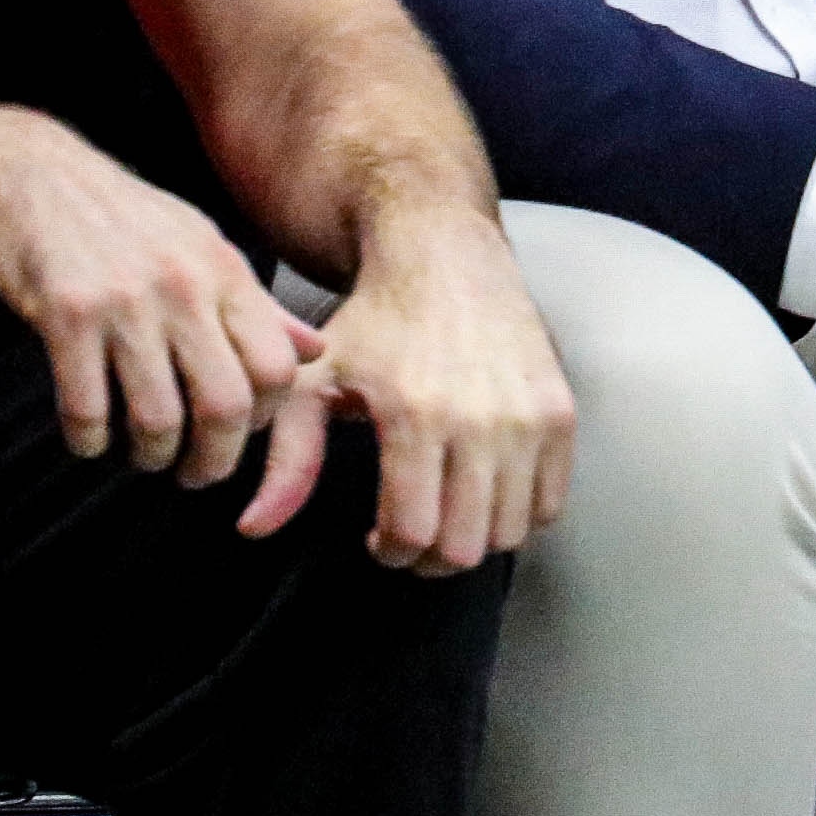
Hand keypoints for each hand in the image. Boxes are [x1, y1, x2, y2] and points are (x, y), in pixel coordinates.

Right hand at [0, 110, 311, 487]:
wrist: (32, 174)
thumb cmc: (123, 219)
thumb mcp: (202, 246)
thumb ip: (257, 306)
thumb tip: (313, 351)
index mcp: (225, 271)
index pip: (276, 368)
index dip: (263, 419)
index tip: (238, 433)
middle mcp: (183, 286)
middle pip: (225, 405)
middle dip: (212, 460)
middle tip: (193, 473)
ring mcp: (124, 301)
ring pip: (157, 418)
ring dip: (149, 456)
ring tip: (142, 455)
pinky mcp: (65, 315)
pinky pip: (87, 409)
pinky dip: (90, 441)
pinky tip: (90, 438)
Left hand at [245, 205, 576, 573]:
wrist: (445, 257)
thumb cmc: (374, 323)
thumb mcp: (316, 383)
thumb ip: (288, 461)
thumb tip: (254, 529)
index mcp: (415, 414)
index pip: (412, 535)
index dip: (388, 553)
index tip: (375, 539)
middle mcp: (481, 420)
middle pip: (465, 547)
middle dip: (428, 559)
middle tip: (409, 536)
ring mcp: (529, 417)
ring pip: (510, 533)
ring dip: (474, 540)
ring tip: (446, 514)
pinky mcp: (560, 412)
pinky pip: (550, 504)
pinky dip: (518, 515)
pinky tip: (484, 492)